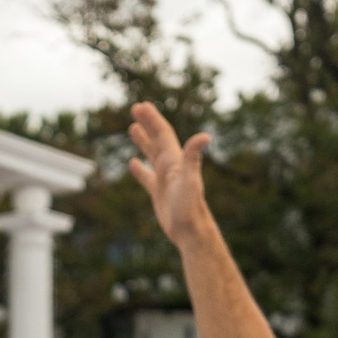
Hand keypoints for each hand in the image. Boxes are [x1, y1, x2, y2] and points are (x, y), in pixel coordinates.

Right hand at [127, 103, 215, 247]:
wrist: (191, 231)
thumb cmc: (190, 207)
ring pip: (152, 155)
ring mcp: (165, 180)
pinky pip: (147, 177)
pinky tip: (133, 163)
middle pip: (157, 140)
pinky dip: (140, 169)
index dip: (152, 119)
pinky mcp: (159, 194)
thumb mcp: (190, 180)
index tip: (140, 106)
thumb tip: (205, 136)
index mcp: (175, 161)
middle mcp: (171, 167)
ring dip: (144, 141)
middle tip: (136, 108)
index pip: (162, 134)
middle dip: (147, 124)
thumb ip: (193, 157)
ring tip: (133, 128)